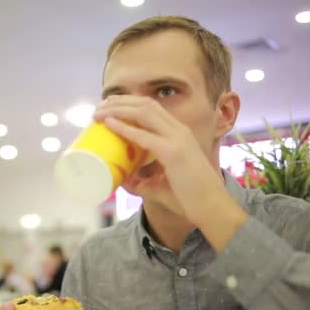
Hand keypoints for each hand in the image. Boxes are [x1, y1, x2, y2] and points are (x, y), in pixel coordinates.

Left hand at [94, 95, 247, 250]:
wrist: (212, 208)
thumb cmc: (188, 198)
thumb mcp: (159, 184)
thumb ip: (141, 181)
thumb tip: (119, 179)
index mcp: (178, 133)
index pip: (151, 107)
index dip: (128, 102)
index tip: (107, 106)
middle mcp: (179, 130)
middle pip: (145, 103)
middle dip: (119, 101)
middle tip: (98, 108)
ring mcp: (178, 139)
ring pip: (143, 112)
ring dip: (118, 109)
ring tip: (98, 113)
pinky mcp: (173, 153)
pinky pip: (144, 136)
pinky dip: (124, 127)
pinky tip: (109, 124)